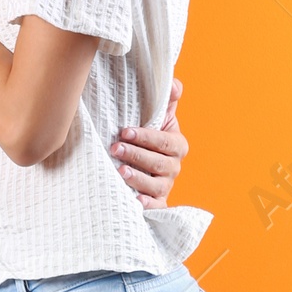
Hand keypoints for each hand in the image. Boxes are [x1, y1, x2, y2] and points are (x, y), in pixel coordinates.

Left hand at [111, 77, 187, 208]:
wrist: (141, 159)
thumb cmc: (147, 134)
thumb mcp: (158, 115)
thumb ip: (166, 97)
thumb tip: (173, 84)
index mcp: (176, 145)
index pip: (164, 141)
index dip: (146, 137)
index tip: (125, 132)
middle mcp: (173, 166)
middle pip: (159, 163)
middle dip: (136, 155)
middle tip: (115, 148)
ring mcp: (165, 185)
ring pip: (155, 185)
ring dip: (138, 179)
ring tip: (120, 172)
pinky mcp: (156, 201)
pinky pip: (156, 207)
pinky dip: (147, 205)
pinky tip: (135, 201)